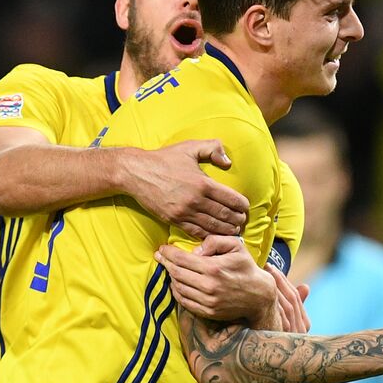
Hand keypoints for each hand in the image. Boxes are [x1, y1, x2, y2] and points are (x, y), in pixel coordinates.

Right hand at [120, 140, 248, 238]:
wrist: (136, 173)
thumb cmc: (164, 158)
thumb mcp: (190, 147)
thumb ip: (213, 148)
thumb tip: (228, 161)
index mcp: (203, 183)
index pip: (232, 199)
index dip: (242, 205)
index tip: (245, 208)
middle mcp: (196, 200)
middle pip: (225, 216)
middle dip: (237, 220)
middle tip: (242, 222)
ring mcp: (184, 212)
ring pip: (212, 227)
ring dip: (226, 231)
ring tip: (233, 231)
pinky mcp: (174, 220)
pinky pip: (195, 232)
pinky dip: (208, 236)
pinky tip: (214, 236)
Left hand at [156, 235, 276, 323]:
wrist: (259, 296)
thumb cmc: (246, 267)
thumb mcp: (236, 246)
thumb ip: (214, 241)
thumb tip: (194, 251)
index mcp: (213, 268)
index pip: (182, 259)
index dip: (168, 253)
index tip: (162, 249)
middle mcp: (208, 286)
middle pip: (176, 273)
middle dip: (165, 263)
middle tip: (160, 257)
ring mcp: (207, 301)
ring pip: (178, 288)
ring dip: (170, 277)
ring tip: (169, 269)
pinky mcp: (207, 312)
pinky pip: (184, 301)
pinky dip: (177, 292)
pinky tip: (177, 284)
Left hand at [269, 267, 309, 333]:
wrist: (268, 369)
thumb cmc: (273, 337)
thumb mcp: (286, 321)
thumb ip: (296, 304)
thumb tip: (305, 287)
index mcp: (304, 324)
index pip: (295, 296)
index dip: (284, 281)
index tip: (272, 268)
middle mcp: (301, 329)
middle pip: (292, 299)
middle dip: (280, 280)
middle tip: (267, 266)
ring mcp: (293, 334)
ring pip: (287, 307)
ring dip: (276, 288)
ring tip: (264, 275)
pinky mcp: (283, 338)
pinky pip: (280, 318)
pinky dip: (274, 304)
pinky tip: (263, 293)